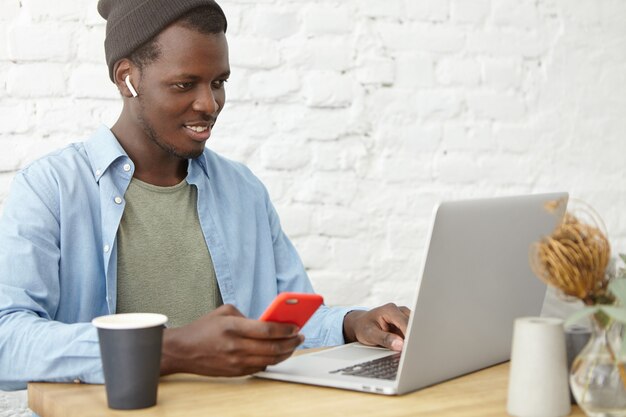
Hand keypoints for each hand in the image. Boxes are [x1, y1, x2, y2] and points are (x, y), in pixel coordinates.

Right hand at [160, 304, 303, 376]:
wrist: (182, 351)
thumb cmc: (203, 329)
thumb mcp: (223, 312)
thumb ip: (246, 316)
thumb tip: (267, 322)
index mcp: (233, 327)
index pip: (267, 330)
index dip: (285, 329)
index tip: (296, 326)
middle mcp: (235, 346)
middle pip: (272, 347)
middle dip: (291, 342)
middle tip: (300, 336)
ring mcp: (236, 362)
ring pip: (269, 360)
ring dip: (285, 353)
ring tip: (293, 345)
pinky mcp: (235, 372)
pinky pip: (260, 368)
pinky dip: (273, 361)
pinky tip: (279, 353)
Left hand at [342, 303, 409, 351]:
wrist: (361, 324)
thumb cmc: (364, 327)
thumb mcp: (370, 334)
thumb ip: (384, 339)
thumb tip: (400, 345)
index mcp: (390, 310)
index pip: (407, 324)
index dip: (410, 337)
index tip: (411, 349)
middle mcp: (400, 311)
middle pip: (414, 326)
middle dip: (413, 340)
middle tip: (410, 353)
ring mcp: (405, 317)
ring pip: (416, 330)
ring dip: (412, 341)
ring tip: (406, 351)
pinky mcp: (407, 324)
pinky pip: (414, 333)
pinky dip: (411, 341)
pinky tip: (406, 348)